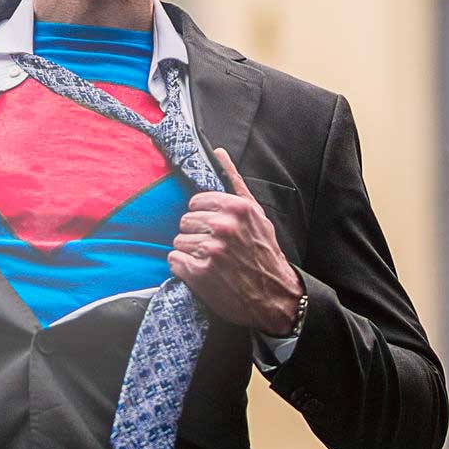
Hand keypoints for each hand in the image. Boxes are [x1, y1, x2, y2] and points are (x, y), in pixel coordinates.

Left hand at [169, 147, 304, 330]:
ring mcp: (211, 250)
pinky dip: (183, 268)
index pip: (196, 202)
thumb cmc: (264, 253)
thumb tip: (217, 151)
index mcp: (238, 208)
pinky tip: (201, 273)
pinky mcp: (200, 273)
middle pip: (185, 221)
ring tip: (209, 261)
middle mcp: (224, 227)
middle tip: (213, 248)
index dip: (203, 217)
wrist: (275, 297)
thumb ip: (234, 182)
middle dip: (195, 235)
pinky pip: (174, 261)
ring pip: (178, 241)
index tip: (214, 229)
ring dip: (189, 252)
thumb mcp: (257, 214)